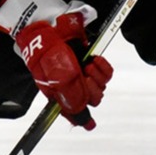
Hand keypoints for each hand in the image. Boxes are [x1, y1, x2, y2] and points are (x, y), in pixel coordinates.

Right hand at [13, 11, 112, 130]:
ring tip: (88, 65)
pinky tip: (94, 60)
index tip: (90, 125)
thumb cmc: (49, 54)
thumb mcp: (60, 80)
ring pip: (101, 86)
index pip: (75, 113)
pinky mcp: (90, 61)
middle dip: (92, 89)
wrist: (50, 30)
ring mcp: (82, 73)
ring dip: (98, 76)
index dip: (83, 119)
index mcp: (61, 95)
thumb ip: (73, 101)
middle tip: (85, 77)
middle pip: (93, 99)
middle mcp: (72, 86)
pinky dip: (103, 67)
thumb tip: (83, 120)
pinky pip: (106, 72)